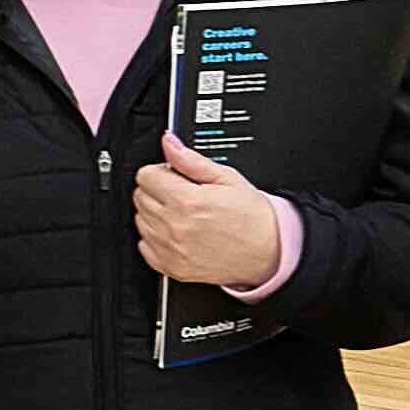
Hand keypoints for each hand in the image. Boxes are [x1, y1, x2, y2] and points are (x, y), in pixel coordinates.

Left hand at [136, 138, 303, 301]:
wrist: (269, 251)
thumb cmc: (252, 217)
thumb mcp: (227, 178)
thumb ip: (191, 160)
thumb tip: (169, 142)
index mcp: (187, 201)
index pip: (145, 176)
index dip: (161, 171)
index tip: (174, 176)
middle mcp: (174, 226)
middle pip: (140, 196)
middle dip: (157, 190)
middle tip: (182, 194)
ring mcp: (171, 249)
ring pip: (140, 220)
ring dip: (155, 213)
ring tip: (183, 214)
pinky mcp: (170, 267)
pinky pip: (144, 245)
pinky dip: (155, 237)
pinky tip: (177, 232)